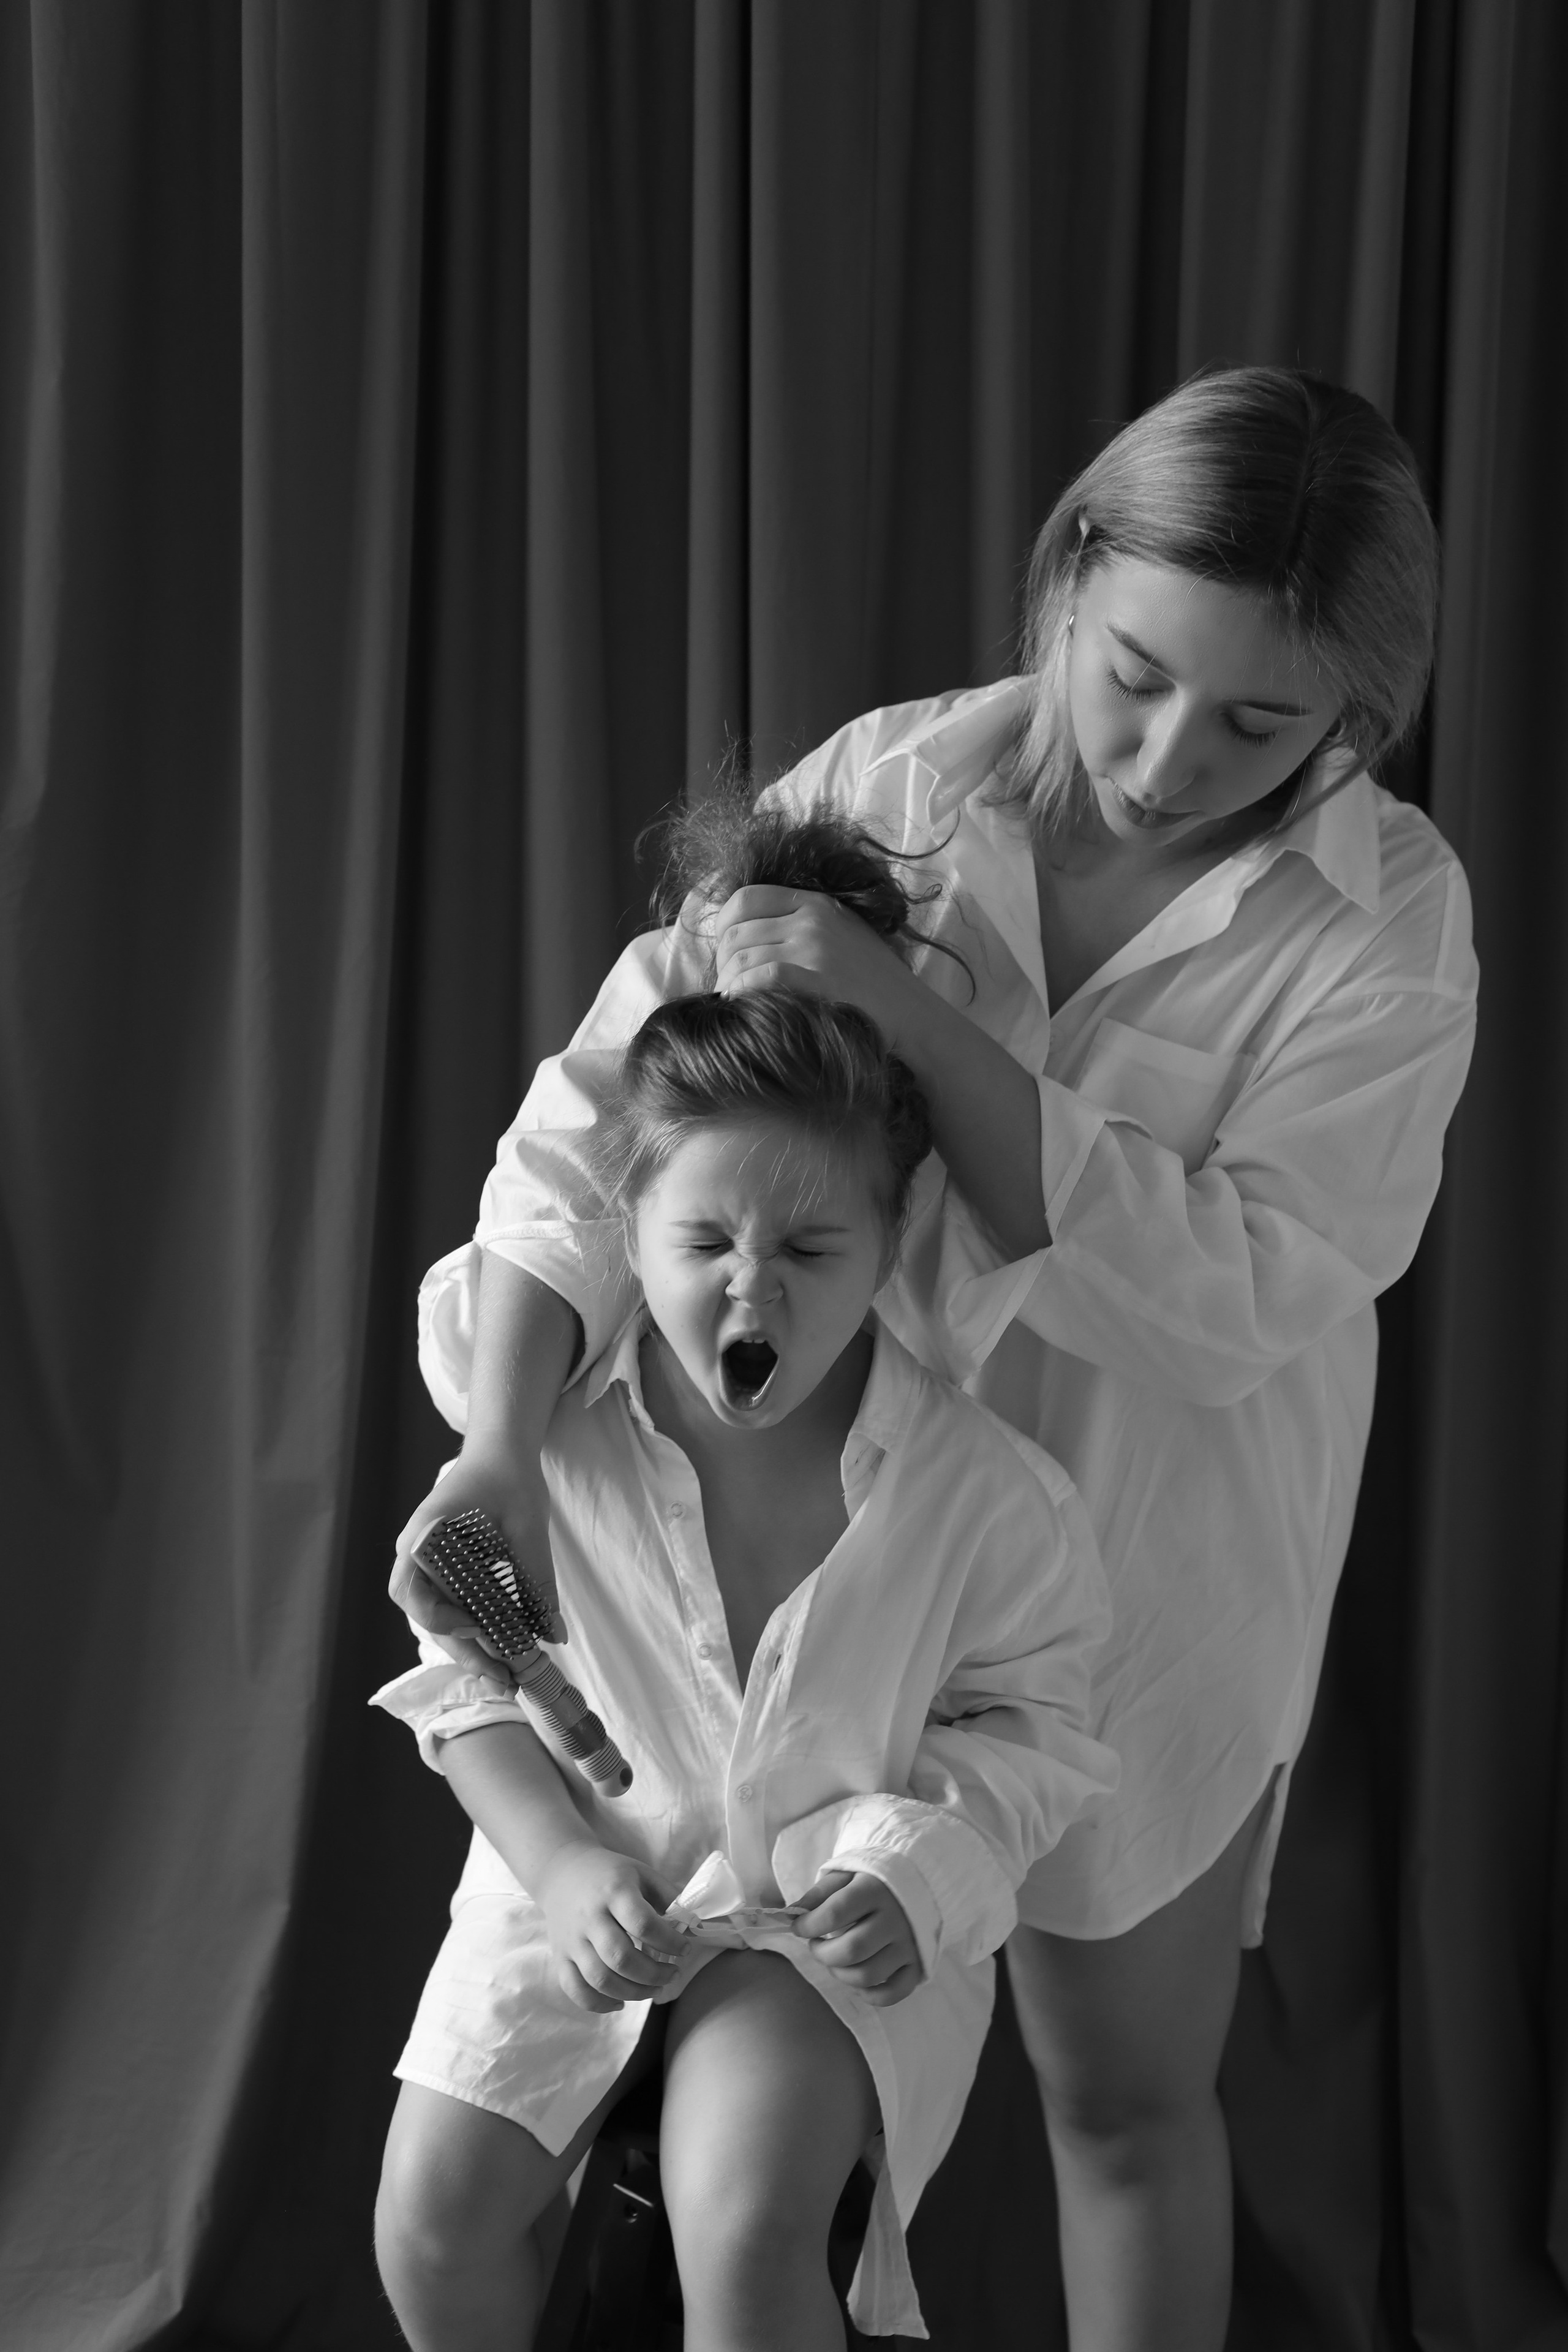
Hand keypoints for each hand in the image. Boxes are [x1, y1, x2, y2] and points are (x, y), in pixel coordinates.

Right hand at [389, 1444, 563, 1676]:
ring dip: (472, 1649)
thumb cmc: (509, 1477)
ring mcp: (428, 1565)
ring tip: (507, 1679)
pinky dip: (477, 1631)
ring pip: (441, 1618)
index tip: (479, 1630)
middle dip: (464, 1653)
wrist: (501, 1451)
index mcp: (424, 1535)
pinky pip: (454, 1607)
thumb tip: (555, 1635)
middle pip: (427, 1615)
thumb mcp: (528, 1525)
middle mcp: (416, 1555)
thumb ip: (538, 1579)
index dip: (440, 1619)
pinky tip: (504, 1651)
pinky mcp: (447, 1572)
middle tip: (503, 1681)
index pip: (409, 1591)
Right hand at [535, 1844, 690, 2013]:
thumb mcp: (642, 1873)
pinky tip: (620, 2003)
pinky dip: (598, 2004)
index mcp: (614, 1892)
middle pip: (621, 1958)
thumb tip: (693, 1925)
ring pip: (600, 1979)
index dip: (669, 1942)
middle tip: (673, 1974)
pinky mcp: (560, 1957)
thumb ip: (668, 1896)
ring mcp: (572, 1940)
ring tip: (654, 1989)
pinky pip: (575, 1989)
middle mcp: (590, 1917)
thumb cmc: (611, 1874)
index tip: (685, 1949)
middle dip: (654, 1974)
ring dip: (633, 1993)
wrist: (562, 1870)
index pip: (643, 1924)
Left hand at [712, 886, 916, 1050]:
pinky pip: (758, 980)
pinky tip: (743, 1008)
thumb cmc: (874, 981)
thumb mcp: (841, 933)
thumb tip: (744, 931)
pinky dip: (740, 994)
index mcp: (815, 903)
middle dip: (721, 962)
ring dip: (727, 984)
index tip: (722, 949)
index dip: (721, 924)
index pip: (744, 898)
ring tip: (733, 1001)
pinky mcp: (818, 981)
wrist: (912, 1014)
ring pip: (741, 957)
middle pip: (736, 932)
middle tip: (727, 985)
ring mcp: (815, 950)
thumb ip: (801, 923)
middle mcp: (812, 920)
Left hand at [793, 1870, 921, 2006]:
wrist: (918, 1883)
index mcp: (875, 1890)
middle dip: (822, 1953)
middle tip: (816, 1944)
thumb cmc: (873, 1881)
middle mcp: (895, 1919)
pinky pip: (892, 1993)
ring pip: (867, 1975)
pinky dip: (869, 1994)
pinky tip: (857, 1978)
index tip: (798, 1927)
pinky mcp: (917, 1965)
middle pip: (851, 1950)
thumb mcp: (846, 1874)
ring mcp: (909, 1945)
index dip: (808, 1925)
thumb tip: (792, 1914)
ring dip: (840, 1974)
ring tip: (834, 1959)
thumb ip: (819, 1893)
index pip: (835, 1913)